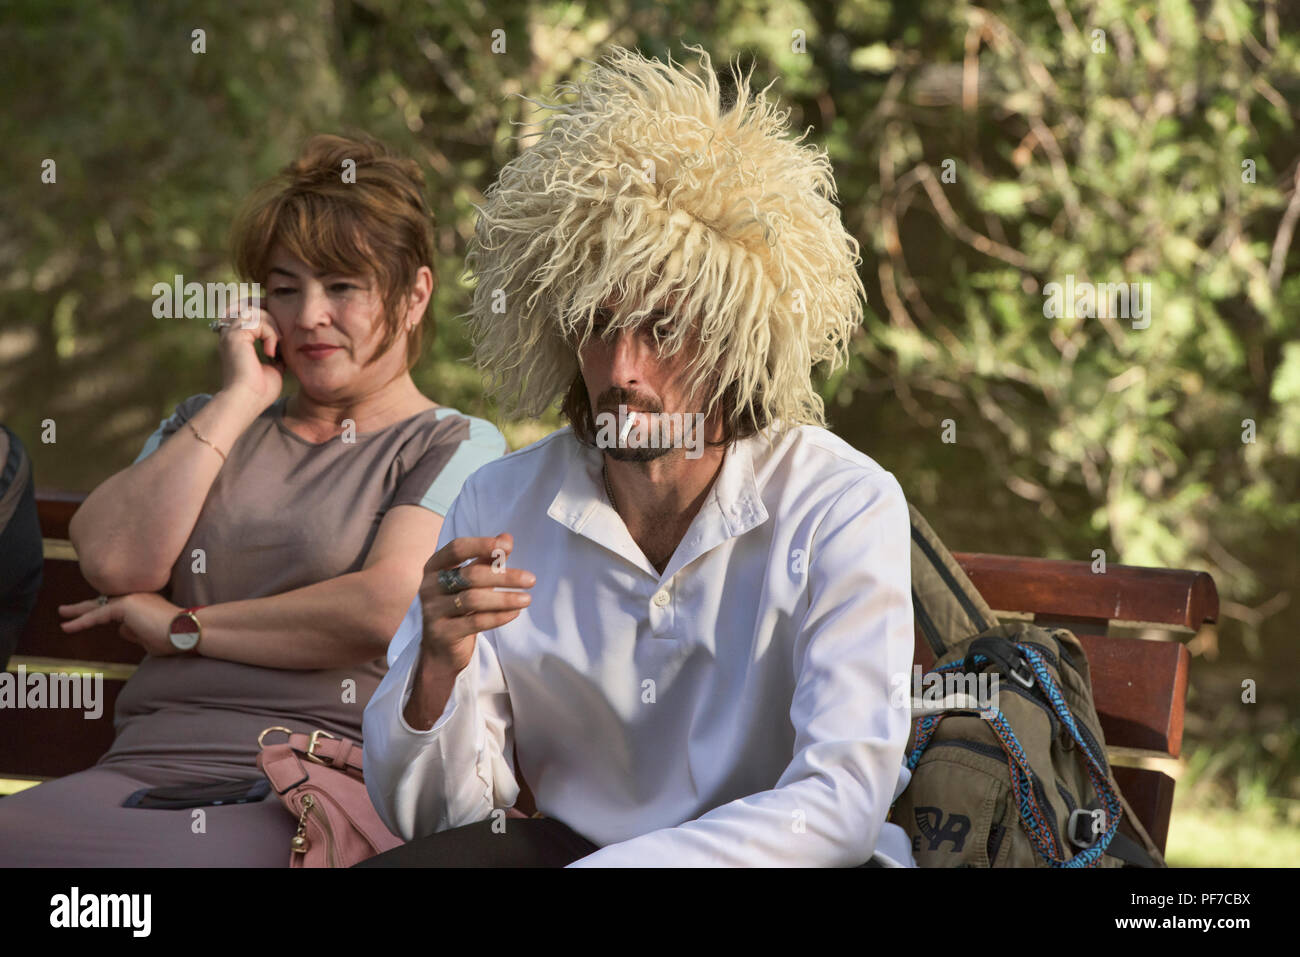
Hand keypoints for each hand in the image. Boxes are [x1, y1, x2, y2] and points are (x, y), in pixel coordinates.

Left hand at [58, 592, 182, 656]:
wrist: (187, 632)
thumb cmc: (175, 639)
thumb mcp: (151, 639)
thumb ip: (136, 633)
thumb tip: (120, 630)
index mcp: (144, 603)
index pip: (118, 607)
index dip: (103, 611)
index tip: (91, 615)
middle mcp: (138, 596)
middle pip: (104, 601)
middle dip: (84, 606)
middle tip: (65, 609)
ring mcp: (132, 597)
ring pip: (99, 608)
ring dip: (79, 613)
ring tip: (62, 615)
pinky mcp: (125, 605)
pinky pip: (97, 615)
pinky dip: (81, 621)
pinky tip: (66, 627)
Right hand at [216, 296, 281, 411]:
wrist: (247, 401)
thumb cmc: (260, 391)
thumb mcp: (273, 369)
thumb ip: (277, 354)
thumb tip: (285, 348)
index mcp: (236, 341)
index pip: (250, 314)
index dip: (267, 316)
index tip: (282, 333)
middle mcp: (230, 335)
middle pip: (253, 308)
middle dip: (272, 316)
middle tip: (281, 339)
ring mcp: (230, 334)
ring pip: (256, 312)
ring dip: (272, 327)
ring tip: (276, 349)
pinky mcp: (234, 336)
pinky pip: (258, 322)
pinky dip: (270, 335)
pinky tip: (271, 353)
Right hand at [417, 533, 534, 673]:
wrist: (441, 645)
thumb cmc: (458, 603)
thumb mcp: (470, 579)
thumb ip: (487, 558)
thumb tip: (506, 538)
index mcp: (434, 566)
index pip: (457, 548)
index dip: (482, 545)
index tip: (508, 547)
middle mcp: (429, 586)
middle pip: (470, 575)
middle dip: (504, 576)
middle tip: (531, 579)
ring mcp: (432, 610)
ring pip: (473, 600)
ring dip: (504, 598)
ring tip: (527, 599)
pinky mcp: (441, 633)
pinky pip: (474, 623)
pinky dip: (498, 616)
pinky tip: (515, 613)